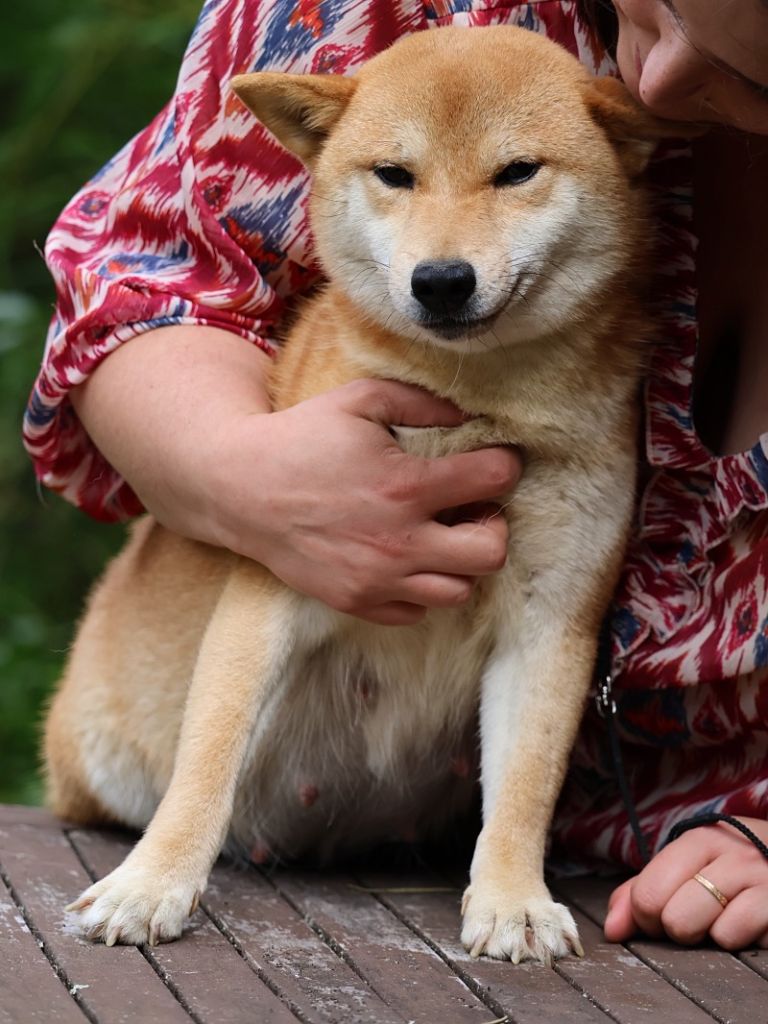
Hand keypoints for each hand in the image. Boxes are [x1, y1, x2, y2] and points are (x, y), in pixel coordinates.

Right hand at [207, 378, 520, 624]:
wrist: (239, 489)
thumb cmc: (300, 438)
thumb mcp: (359, 399)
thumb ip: (421, 401)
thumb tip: (469, 416)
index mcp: (406, 485)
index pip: (495, 480)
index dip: (504, 464)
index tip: (493, 460)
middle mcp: (399, 541)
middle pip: (491, 553)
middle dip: (493, 525)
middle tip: (472, 508)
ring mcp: (378, 579)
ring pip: (459, 591)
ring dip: (459, 562)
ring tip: (439, 535)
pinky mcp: (356, 601)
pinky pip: (416, 612)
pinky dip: (422, 589)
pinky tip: (407, 558)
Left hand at [604, 817, 767, 948]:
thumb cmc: (734, 871)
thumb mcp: (689, 868)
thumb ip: (642, 891)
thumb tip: (612, 929)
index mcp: (699, 840)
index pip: (647, 892)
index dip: (646, 917)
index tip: (662, 915)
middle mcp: (729, 854)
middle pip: (671, 918)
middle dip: (679, 928)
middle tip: (699, 917)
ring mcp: (758, 879)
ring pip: (704, 931)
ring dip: (711, 936)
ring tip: (726, 918)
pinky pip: (736, 939)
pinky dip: (740, 942)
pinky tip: (750, 925)